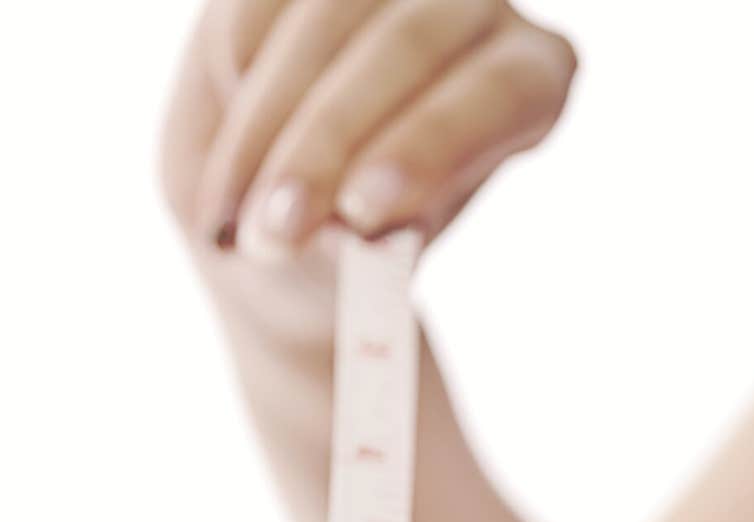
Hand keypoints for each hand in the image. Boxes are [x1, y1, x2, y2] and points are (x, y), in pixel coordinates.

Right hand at [161, 0, 576, 258]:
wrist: (279, 221)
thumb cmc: (354, 247)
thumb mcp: (371, 263)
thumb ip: (367, 245)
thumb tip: (339, 234)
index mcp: (529, 79)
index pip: (498, 93)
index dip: (428, 145)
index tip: (361, 214)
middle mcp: (474, 6)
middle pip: (406, 46)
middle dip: (325, 145)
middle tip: (274, 236)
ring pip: (322, 18)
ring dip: (263, 128)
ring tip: (230, 228)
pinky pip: (256, 7)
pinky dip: (234, 88)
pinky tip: (223, 170)